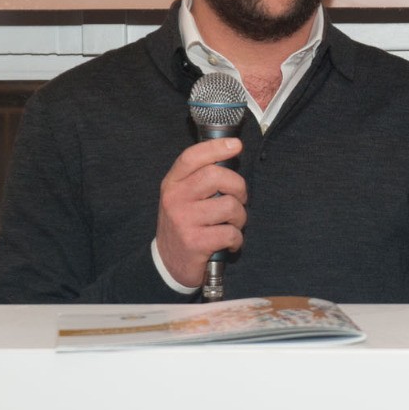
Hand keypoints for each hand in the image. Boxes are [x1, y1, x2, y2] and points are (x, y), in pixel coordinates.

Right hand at [155, 138, 246, 286]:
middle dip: (239, 187)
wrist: (168, 264)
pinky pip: (231, 233)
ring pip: (229, 206)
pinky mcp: (195, 242)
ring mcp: (183, 220)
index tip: (236, 145)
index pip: (193, 157)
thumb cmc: (183, 225)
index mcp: (172, 184)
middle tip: (239, 200)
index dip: (216, 147)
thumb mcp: (182, 198)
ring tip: (233, 225)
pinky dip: (237, 239)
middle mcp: (174, 198)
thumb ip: (199, 179)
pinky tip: (229, 243)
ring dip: (240, 218)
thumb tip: (230, 158)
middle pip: (216, 176)